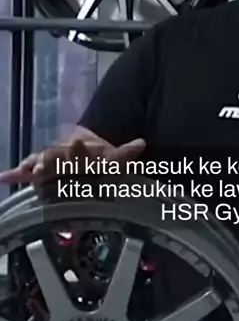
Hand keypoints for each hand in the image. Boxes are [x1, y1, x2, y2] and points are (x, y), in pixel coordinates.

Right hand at [0, 137, 145, 185]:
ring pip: (39, 163)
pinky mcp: (40, 172)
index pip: (79, 148)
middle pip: (54, 157)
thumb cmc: (98, 158)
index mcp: (81, 150)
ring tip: (25, 174)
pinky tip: (3, 177)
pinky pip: (25, 173)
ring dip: (32, 168)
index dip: (78, 148)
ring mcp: (50, 162)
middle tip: (41, 170)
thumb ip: (126, 152)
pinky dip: (14, 174)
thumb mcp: (114, 157)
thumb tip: (142, 143)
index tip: (76, 144)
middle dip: (48, 162)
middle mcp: (63, 154)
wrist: (84, 149)